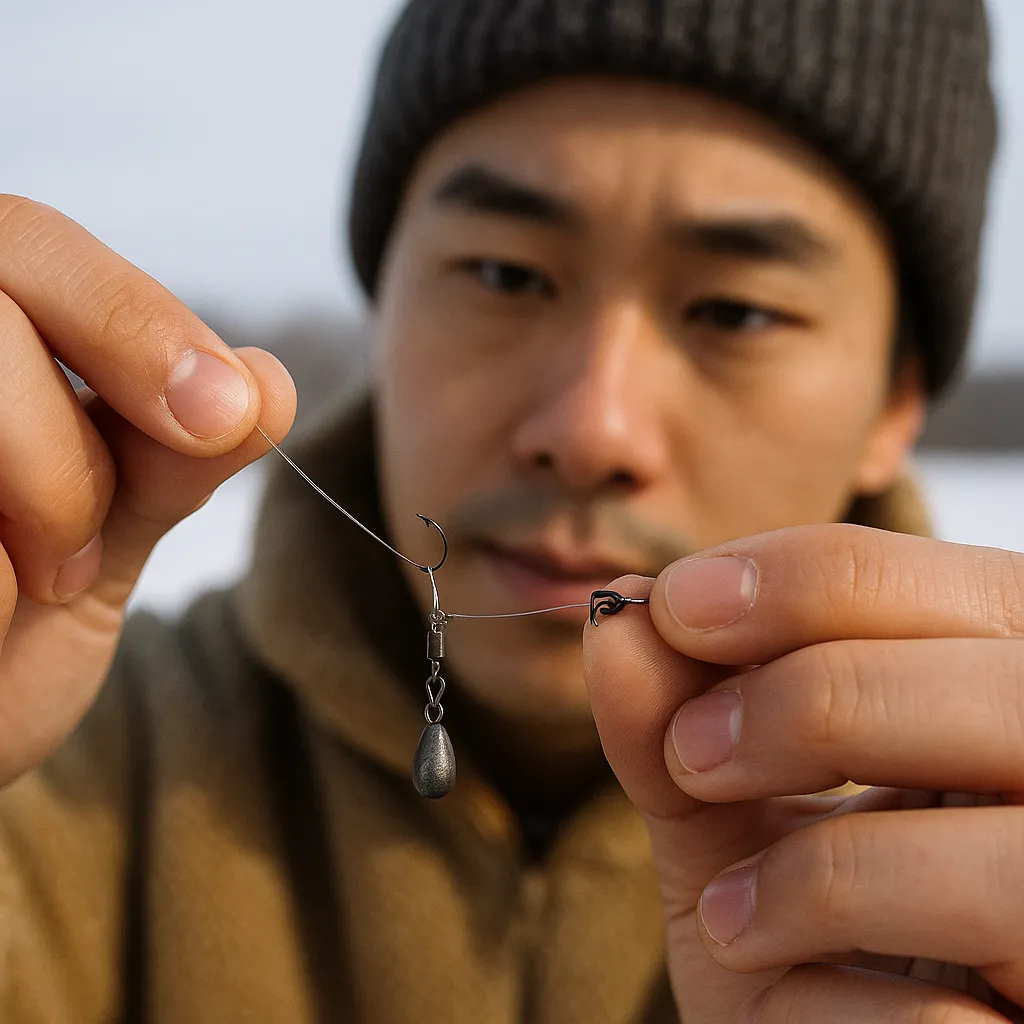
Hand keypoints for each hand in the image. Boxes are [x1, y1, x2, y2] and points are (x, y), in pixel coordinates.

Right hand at [0, 196, 295, 786]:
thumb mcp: (98, 543)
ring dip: (28, 497)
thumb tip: (266, 384)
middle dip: (62, 445)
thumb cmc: (1, 645)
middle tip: (75, 560)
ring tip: (27, 589)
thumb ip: (168, 459)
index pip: (31, 247)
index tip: (229, 416)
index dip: (137, 322)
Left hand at [584, 524, 1023, 1022]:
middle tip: (691, 749)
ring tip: (724, 905)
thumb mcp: (718, 806)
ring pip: (1009, 858)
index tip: (668, 604)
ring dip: (825, 870)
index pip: (964, 590)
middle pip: (1010, 688)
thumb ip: (672, 714)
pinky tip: (767, 975)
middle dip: (814, 698)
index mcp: (1007, 704)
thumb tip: (620, 615)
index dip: (806, 577)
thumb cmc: (788, 923)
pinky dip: (834, 994)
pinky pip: (956, 1014)